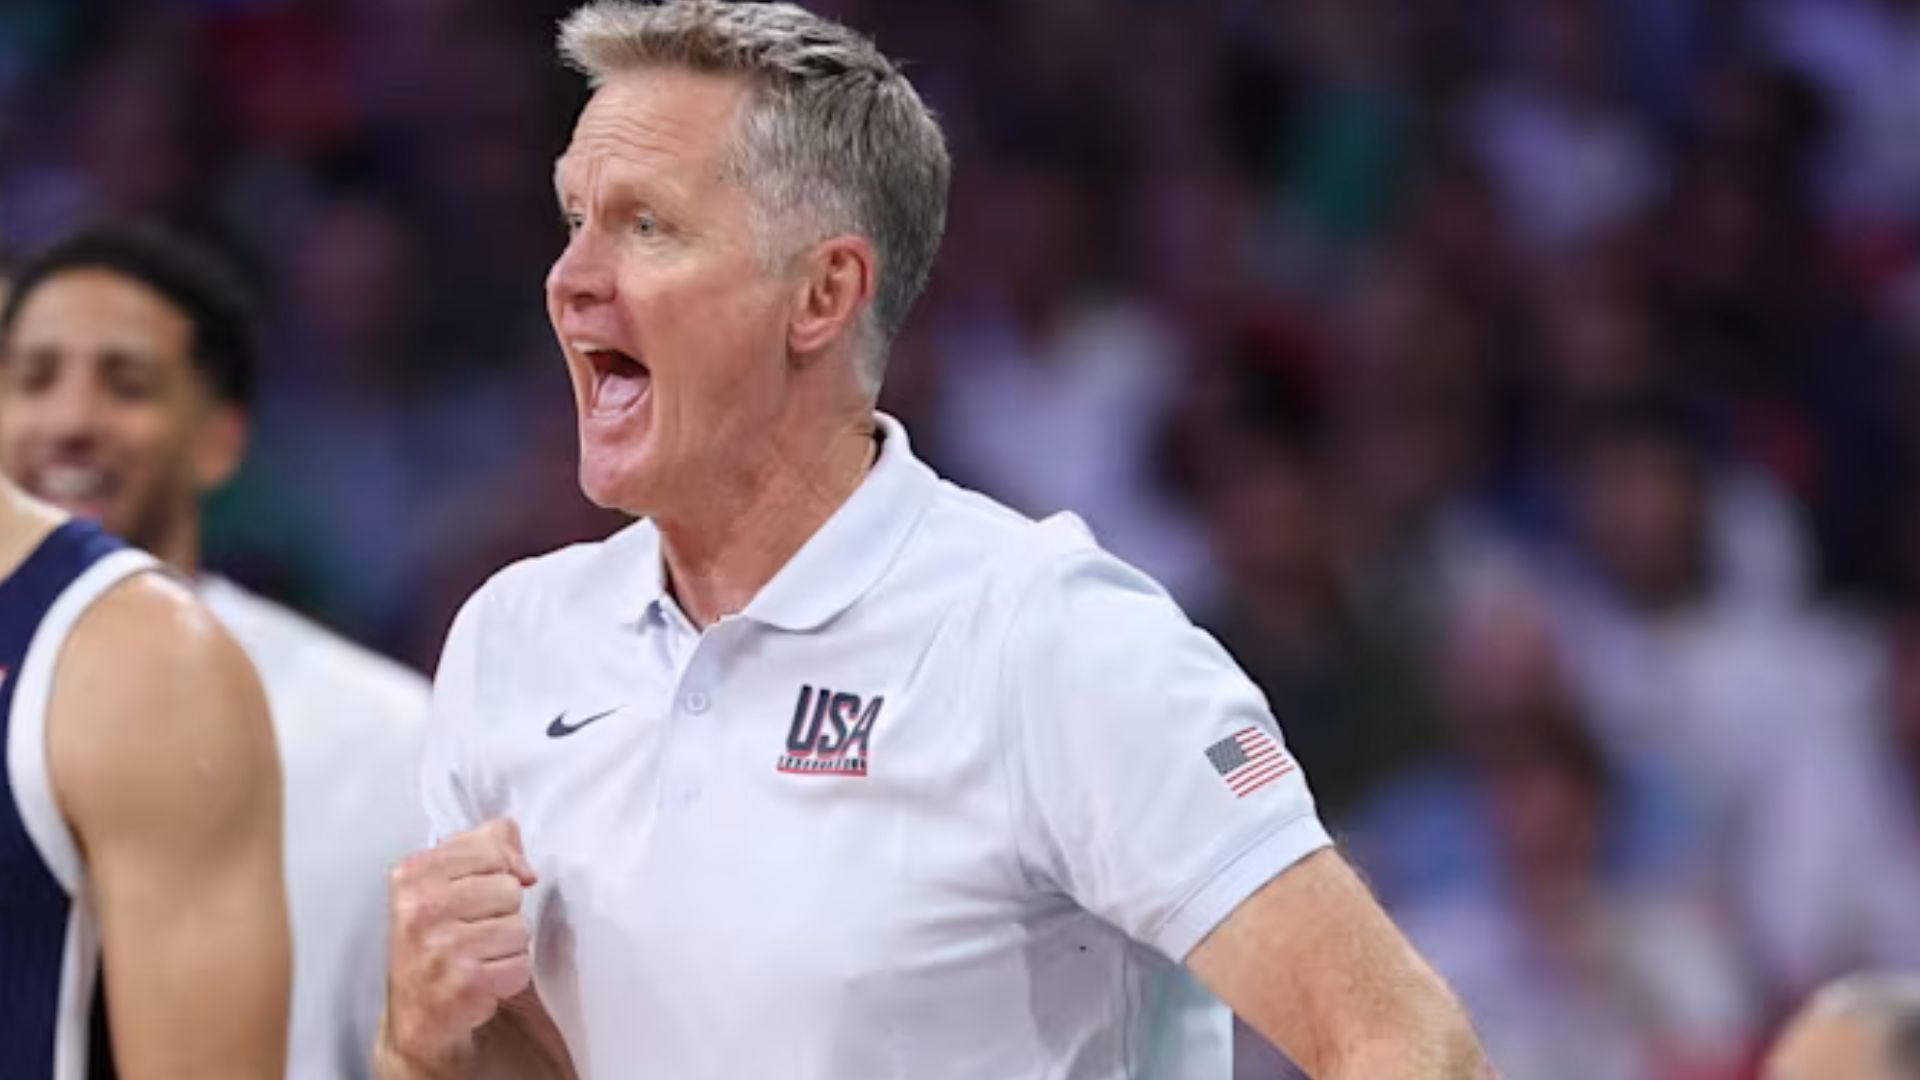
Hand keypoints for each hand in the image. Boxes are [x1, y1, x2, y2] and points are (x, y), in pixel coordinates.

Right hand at [383, 818, 539, 1071]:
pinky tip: (482, 981)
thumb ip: (481, 845)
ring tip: (477, 957)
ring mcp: (440, 947)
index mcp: (411, 874)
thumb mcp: (445, 884)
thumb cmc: (436, 943)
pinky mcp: (464, 983)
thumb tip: (510, 828)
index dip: (504, 869)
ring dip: (508, 947)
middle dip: (503, 913)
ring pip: (519, 927)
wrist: (416, 1018)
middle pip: (509, 889)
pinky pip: (520, 964)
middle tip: (473, 933)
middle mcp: (419, 909)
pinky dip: (510, 976)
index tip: (486, 891)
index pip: (491, 848)